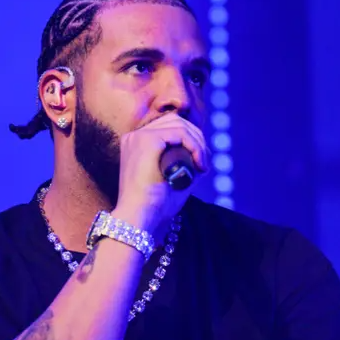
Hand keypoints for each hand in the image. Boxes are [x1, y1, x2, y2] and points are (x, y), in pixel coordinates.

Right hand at [113, 113, 209, 230]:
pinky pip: (180, 132)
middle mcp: (134, 136)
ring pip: (179, 124)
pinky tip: (199, 164)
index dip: (191, 140)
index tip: (201, 163)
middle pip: (175, 121)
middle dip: (196, 138)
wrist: (141, 218)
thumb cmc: (155, 205)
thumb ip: (185, 162)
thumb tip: (205, 152)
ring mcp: (139, 136)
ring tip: (202, 165)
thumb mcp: (174, 178)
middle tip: (204, 163)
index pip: (168, 127)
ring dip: (197, 143)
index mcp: (136, 144)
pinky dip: (195, 146)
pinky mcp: (147, 140)